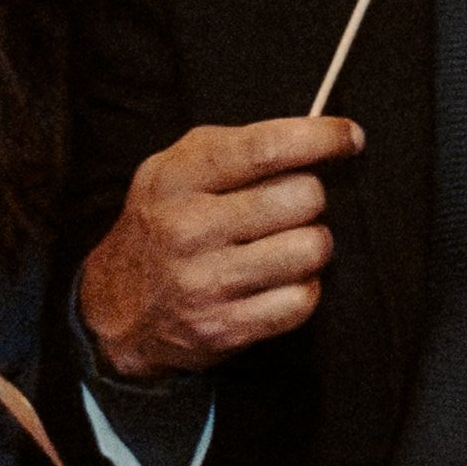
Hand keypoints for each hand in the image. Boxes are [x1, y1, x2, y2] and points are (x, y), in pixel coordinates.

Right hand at [76, 114, 362, 383]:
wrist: (117, 304)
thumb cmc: (167, 222)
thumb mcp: (179, 168)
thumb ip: (241, 145)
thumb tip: (329, 137)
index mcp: (177, 179)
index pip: (265, 148)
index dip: (320, 137)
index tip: (348, 137)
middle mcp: (187, 229)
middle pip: (303, 197)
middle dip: (309, 198)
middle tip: (289, 207)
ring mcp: (205, 282)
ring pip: (312, 248)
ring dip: (310, 244)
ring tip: (282, 243)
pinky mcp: (223, 328)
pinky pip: (302, 299)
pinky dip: (301, 289)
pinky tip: (276, 281)